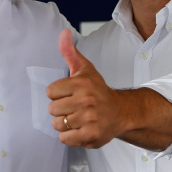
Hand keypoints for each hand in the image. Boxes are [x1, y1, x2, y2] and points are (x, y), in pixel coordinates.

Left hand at [46, 29, 124, 147]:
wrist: (122, 112)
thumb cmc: (98, 91)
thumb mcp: (85, 69)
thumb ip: (70, 52)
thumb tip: (63, 33)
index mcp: (81, 84)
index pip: (50, 92)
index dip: (58, 94)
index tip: (70, 94)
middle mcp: (86, 101)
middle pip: (52, 110)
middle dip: (61, 110)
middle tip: (75, 108)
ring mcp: (90, 119)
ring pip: (57, 125)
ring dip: (65, 124)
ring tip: (78, 119)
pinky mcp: (91, 135)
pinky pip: (65, 139)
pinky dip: (70, 137)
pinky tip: (81, 129)